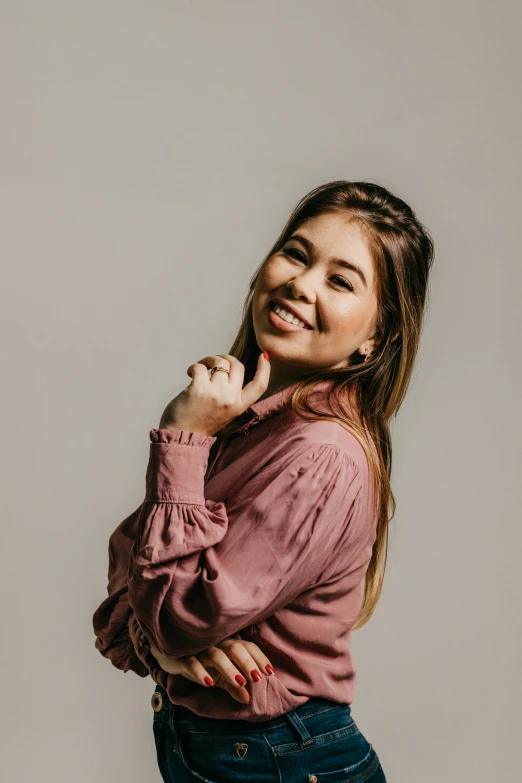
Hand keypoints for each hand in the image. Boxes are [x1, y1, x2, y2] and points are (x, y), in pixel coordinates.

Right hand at [147, 634, 274, 704]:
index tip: (270, 672)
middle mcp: (215, 643)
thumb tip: (247, 700)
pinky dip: (200, 672)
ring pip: (216, 655)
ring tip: (240, 682)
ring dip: (229, 669)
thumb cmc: (199, 661)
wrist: (168, 652)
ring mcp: (198, 649)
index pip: (247, 647)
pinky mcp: (182, 657)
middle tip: (258, 678)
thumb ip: (233, 685)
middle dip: (248, 663)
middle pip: (235, 649)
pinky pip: (191, 662)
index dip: (259, 658)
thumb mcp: (218, 675)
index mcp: (227, 644)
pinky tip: (208, 683)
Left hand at [158, 352, 269, 436]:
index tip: (264, 356)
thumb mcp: (225, 413)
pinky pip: (200, 367)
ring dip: (208, 360)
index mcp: (239, 406)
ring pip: (220, 362)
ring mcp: (216, 393)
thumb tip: (230, 370)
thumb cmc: (199, 424)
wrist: (180, 437)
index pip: (260, 385)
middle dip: (227, 358)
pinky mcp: (199, 389)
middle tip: (214, 362)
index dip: (265, 369)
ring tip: (200, 368)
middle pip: (238, 366)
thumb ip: (231, 395)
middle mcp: (231, 399)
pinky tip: (190, 373)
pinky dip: (194, 367)